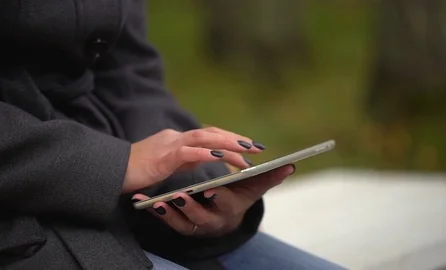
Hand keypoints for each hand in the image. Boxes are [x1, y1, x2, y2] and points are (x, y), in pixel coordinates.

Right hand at [123, 127, 262, 192]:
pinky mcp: (164, 157)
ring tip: (247, 151)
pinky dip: (208, 153)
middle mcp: (175, 138)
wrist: (109, 173)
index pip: (208, 136)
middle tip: (257, 147)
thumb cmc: (134, 171)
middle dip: (236, 139)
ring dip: (228, 144)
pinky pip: (190, 152)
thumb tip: (203, 159)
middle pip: (211, 134)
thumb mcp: (164, 165)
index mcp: (176, 140)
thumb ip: (183, 160)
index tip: (248, 145)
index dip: (229, 139)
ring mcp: (169, 145)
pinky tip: (223, 158)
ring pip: (205, 139)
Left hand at [132, 164, 294, 236]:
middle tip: (179, 196)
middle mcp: (213, 220)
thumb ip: (270, 177)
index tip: (210, 189)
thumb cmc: (240, 197)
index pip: (225, 204)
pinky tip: (145, 203)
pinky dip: (156, 213)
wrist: (225, 215)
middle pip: (201, 217)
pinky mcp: (181, 225)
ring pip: (182, 222)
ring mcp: (195, 224)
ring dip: (170, 212)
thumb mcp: (254, 189)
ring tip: (159, 200)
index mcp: (231, 209)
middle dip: (191, 207)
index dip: (218, 198)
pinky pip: (167, 222)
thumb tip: (291, 165)